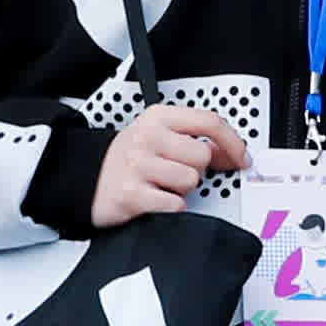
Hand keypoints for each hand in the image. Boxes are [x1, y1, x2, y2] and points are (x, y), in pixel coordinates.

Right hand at [88, 101, 248, 224]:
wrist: (85, 177)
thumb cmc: (128, 157)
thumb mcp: (159, 135)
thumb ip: (195, 138)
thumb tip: (232, 153)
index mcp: (158, 117)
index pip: (210, 122)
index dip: (233, 143)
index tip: (241, 158)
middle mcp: (147, 137)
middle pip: (203, 156)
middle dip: (196, 169)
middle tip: (176, 171)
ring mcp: (138, 165)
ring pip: (190, 180)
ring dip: (181, 189)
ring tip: (161, 184)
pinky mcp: (132, 194)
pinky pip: (175, 204)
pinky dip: (170, 207)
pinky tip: (154, 199)